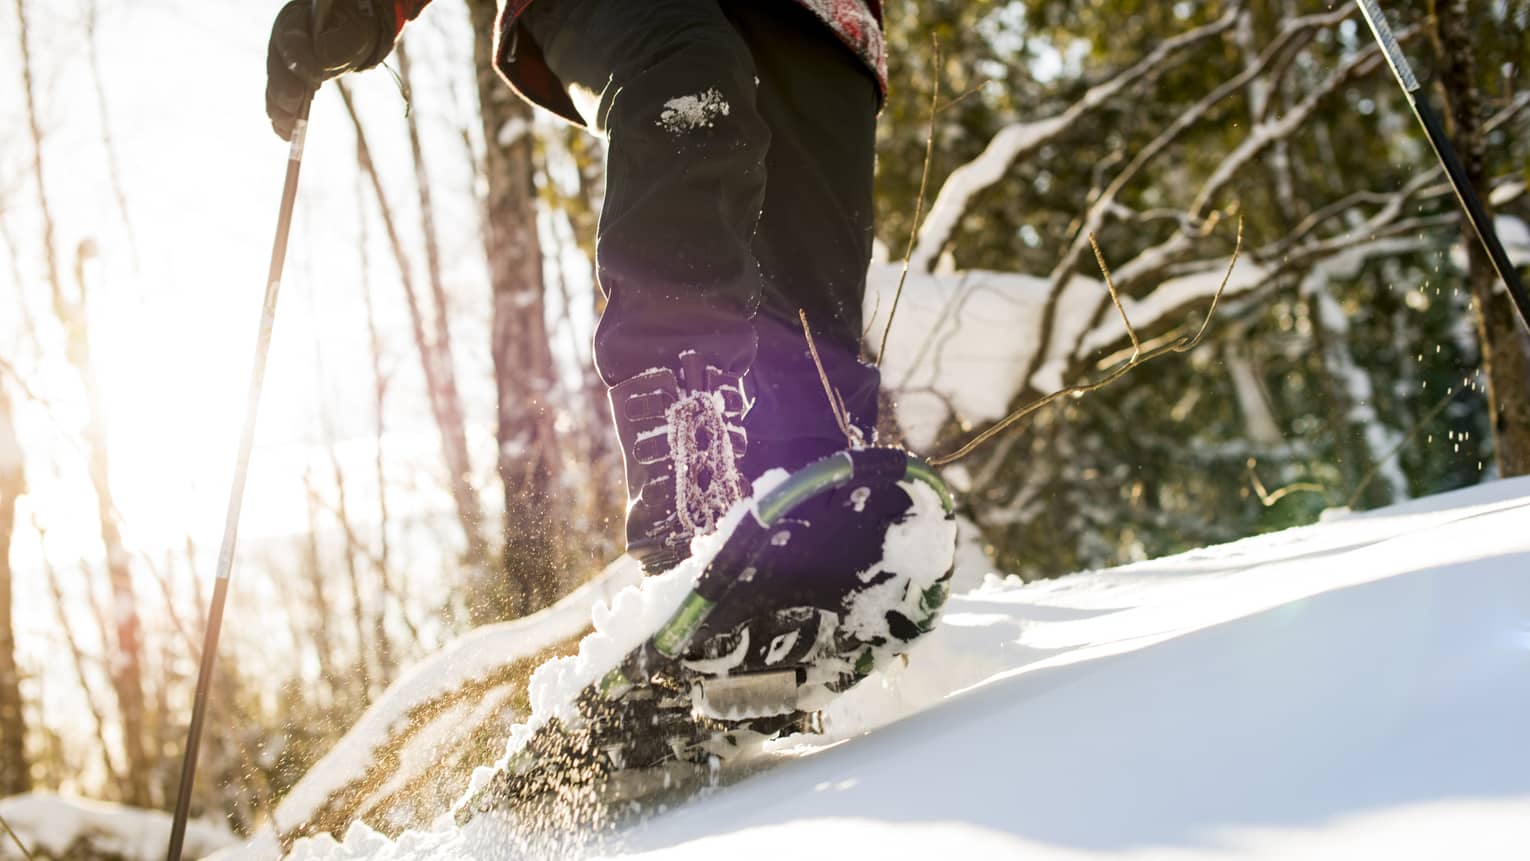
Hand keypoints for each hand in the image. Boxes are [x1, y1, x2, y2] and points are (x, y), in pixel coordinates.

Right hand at [265, 0, 397, 139]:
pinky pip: (278, 102)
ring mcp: (280, 63)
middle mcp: (281, 42)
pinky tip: (287, 135)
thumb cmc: (353, 28)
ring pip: (274, 88)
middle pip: (277, 68)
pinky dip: (282, 119)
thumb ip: (340, 44)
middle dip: (284, 90)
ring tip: (289, 131)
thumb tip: (322, 61)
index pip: (291, 41)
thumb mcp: (355, 32)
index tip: (314, 78)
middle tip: (294, 107)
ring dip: (281, 110)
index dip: (300, 60)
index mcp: (296, 21)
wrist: (349, 32)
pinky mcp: (285, 83)